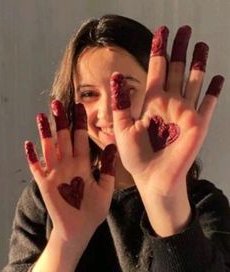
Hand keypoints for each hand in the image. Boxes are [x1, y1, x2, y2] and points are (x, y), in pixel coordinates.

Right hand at [25, 101, 116, 241]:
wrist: (80, 230)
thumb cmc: (93, 212)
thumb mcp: (105, 189)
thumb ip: (108, 169)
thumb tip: (113, 146)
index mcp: (82, 165)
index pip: (81, 139)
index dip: (80, 123)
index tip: (80, 106)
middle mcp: (68, 166)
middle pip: (64, 139)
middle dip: (61, 121)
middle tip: (58, 102)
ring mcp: (55, 174)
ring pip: (49, 149)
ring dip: (45, 134)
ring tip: (42, 116)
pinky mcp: (45, 185)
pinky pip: (37, 168)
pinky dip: (32, 157)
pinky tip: (29, 144)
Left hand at [111, 25, 223, 197]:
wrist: (152, 178)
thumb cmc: (136, 157)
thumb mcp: (122, 128)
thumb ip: (121, 103)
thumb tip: (116, 76)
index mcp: (152, 102)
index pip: (157, 69)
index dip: (159, 50)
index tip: (160, 31)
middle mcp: (170, 103)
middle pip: (177, 69)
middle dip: (180, 49)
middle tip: (184, 29)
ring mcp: (186, 112)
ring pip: (194, 81)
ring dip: (198, 63)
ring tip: (201, 44)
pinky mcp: (199, 124)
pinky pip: (209, 103)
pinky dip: (214, 91)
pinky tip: (218, 78)